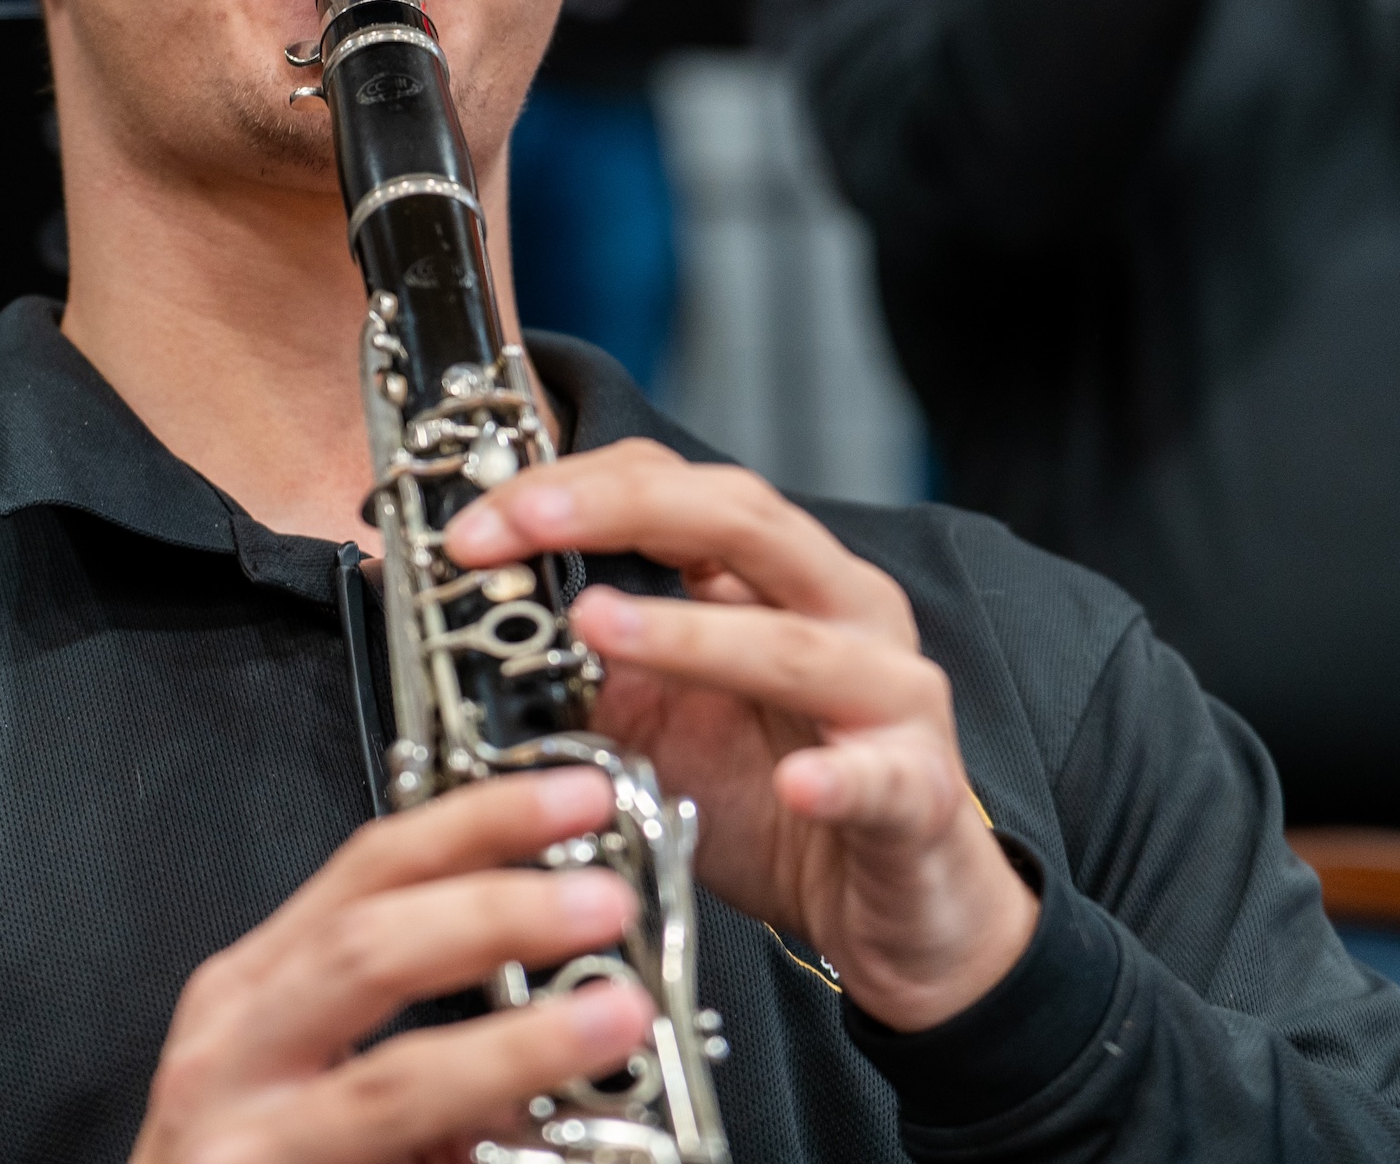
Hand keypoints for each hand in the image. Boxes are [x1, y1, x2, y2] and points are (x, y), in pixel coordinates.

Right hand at [129, 768, 656, 1163]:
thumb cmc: (243, 1162)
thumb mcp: (301, 1071)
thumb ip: (406, 1037)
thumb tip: (549, 1009)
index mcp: (256, 988)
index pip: (371, 867)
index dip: (479, 821)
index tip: (575, 798)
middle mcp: (233, 1048)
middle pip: (369, 945)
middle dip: (497, 914)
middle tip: (602, 900)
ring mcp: (240, 1137)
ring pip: (391, 1079)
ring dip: (515, 1048)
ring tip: (607, 1022)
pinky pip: (388, 1155)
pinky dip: (471, 1150)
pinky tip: (539, 1152)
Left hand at [443, 442, 1038, 1031]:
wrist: (893, 910)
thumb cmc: (779, 801)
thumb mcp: (659, 726)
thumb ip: (591, 672)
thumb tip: (481, 637)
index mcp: (776, 579)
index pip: (676, 490)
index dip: (574, 489)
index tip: (480, 524)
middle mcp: (841, 612)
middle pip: (741, 523)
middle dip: (621, 511)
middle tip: (524, 524)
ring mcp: (889, 698)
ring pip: (797, 646)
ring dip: (693, 633)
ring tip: (600, 625)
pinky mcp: (919, 793)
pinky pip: (883, 778)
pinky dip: (841, 779)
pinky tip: (799, 784)